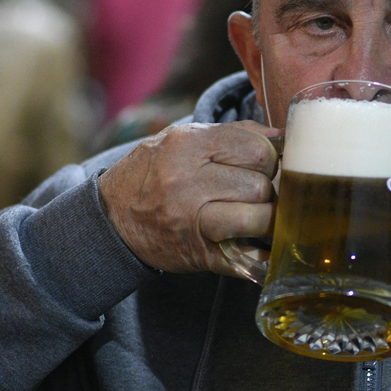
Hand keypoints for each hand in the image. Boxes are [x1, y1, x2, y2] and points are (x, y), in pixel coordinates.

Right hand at [97, 121, 280, 277]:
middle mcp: (187, 181)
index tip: (262, 167)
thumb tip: (280, 135)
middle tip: (255, 194)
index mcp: (188, 144)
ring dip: (266, 220)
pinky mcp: (198, 253)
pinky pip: (247, 256)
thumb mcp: (182, 139)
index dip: (270, 159)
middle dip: (268, 191)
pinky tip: (257, 246)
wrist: (111, 217)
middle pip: (261, 185)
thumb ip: (231, 134)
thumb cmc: (153, 172)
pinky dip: (261, 254)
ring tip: (255, 217)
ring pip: (259, 219)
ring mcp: (192, 220)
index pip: (259, 150)